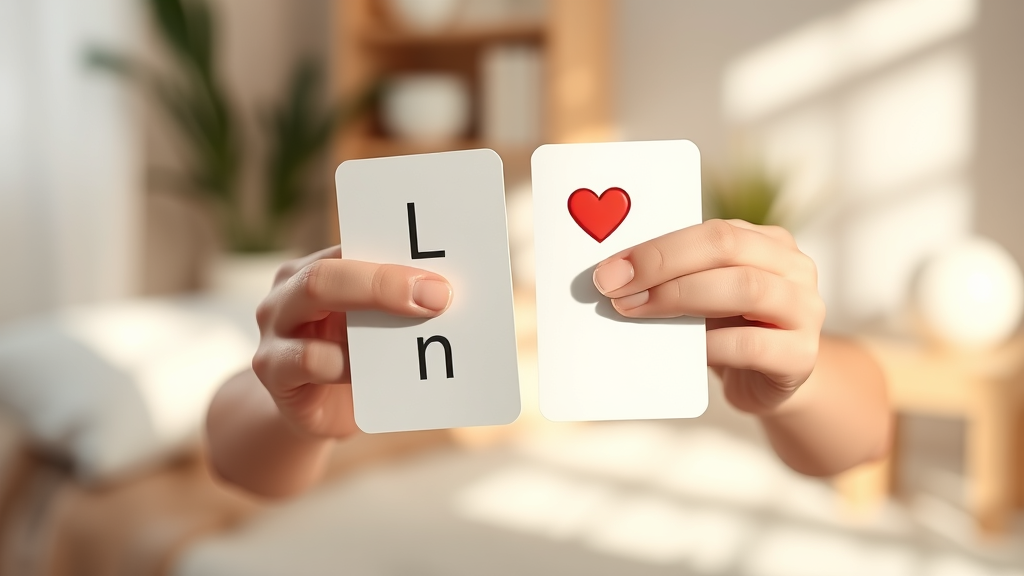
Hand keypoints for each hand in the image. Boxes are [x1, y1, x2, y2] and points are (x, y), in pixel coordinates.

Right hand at [252, 246, 452, 437]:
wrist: (315, 412)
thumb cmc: (353, 361)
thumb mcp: (374, 330)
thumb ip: (397, 308)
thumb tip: (447, 295)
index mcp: (317, 267)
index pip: (355, 245)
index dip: (400, 253)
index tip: (442, 270)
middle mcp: (289, 290)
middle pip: (328, 270)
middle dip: (385, 281)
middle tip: (438, 297)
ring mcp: (275, 327)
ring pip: (313, 301)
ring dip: (371, 319)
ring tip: (415, 337)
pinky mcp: (273, 369)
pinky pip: (309, 359)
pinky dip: (347, 364)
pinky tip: (374, 374)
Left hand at [592, 219, 825, 414]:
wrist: (767, 383)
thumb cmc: (727, 331)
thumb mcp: (704, 295)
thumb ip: (676, 277)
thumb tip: (615, 275)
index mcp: (766, 242)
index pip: (712, 230)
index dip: (658, 247)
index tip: (610, 269)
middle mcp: (794, 267)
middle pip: (726, 248)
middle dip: (662, 265)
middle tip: (615, 288)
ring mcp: (805, 310)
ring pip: (745, 287)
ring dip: (680, 297)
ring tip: (635, 311)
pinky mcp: (802, 356)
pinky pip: (752, 345)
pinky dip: (709, 345)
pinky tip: (682, 350)